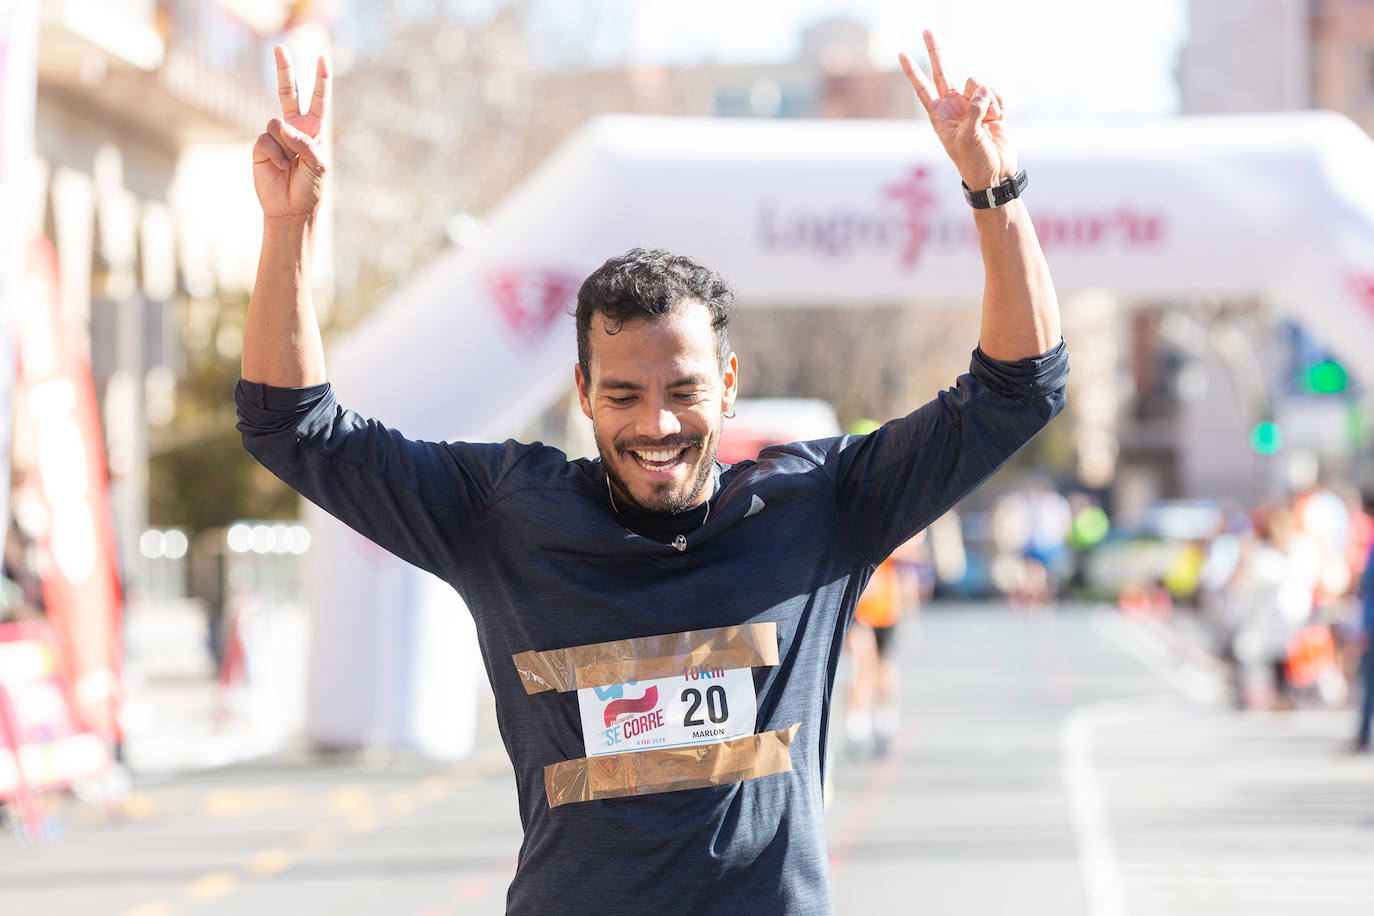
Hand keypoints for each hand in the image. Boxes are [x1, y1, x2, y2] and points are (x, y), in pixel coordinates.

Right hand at [252, 46, 330, 220]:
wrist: (290, 208)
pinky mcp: (261, 146)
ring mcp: (276, 136)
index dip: (321, 81)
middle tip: (280, 48)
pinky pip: (265, 139)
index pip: (318, 101)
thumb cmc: (310, 187)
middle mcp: (295, 129)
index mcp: (314, 130)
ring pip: (275, 123)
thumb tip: (281, 126)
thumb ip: (305, 143)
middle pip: (289, 94)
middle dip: (285, 71)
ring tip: (291, 164)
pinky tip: (279, 167)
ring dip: (285, 145)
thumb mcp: (318, 165)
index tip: (323, 60)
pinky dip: (274, 154)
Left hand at [898, 31, 1015, 192]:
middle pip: (943, 72)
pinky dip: (1000, 103)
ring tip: (992, 121)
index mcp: (939, 116)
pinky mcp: (991, 106)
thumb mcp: (967, 138)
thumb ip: (972, 111)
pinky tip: (1001, 118)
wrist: (995, 174)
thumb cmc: (974, 162)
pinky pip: (995, 91)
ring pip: (978, 83)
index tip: (902, 55)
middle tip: (926, 31)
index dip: (913, 72)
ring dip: (988, 100)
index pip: (923, 89)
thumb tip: (983, 89)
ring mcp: (972, 105)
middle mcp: (953, 107)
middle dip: (936, 52)